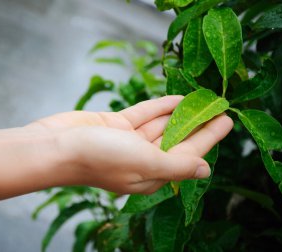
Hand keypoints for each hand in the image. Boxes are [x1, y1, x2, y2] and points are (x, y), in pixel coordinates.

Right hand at [27, 96, 232, 193]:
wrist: (54, 146)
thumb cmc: (98, 158)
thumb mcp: (143, 163)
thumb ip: (176, 165)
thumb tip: (204, 171)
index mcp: (151, 174)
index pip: (187, 154)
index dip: (209, 138)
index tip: (226, 121)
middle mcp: (142, 159)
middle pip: (177, 139)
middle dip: (198, 124)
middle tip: (220, 107)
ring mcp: (128, 142)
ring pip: (162, 125)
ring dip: (181, 113)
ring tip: (202, 98)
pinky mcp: (116, 125)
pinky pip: (144, 114)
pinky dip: (160, 106)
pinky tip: (176, 98)